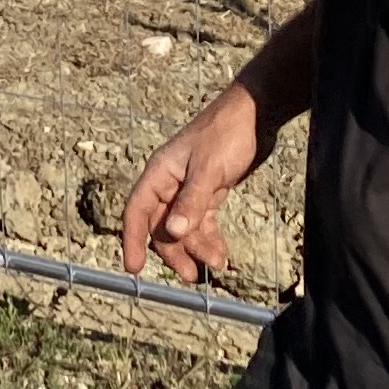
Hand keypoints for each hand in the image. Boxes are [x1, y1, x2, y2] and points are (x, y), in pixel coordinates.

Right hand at [121, 82, 263, 281]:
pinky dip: (210, 238)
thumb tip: (174, 233)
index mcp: (160, 172)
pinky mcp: (209, 191)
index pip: (137, 210)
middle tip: (192, 274)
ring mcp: (189, 188)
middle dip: (175, 251)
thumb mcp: (209, 169)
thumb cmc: (227, 133)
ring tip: (218, 264)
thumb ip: (191, 201)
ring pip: (184, 227)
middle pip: (162, 225)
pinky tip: (221, 253)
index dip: (132, 239)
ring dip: (198, 247)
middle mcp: (170, 182)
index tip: (134, 267)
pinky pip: (203, 221)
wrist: (256, 114)